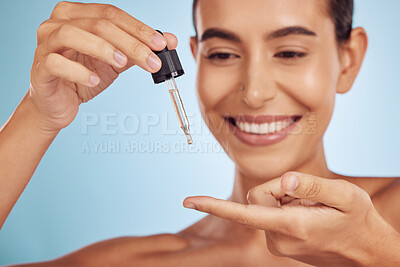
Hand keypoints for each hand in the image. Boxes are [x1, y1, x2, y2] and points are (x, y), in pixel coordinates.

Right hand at [29, 1, 176, 133]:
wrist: (59, 103)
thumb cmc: (84, 76)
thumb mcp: (116, 61)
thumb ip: (138, 49)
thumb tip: (169, 40)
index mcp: (76, 15)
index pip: (111, 14)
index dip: (138, 29)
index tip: (161, 44)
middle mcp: (58, 23)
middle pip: (98, 24)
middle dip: (130, 43)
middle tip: (152, 60)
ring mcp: (45, 44)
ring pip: (73, 34)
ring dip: (103, 49)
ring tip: (122, 63)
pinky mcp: (39, 67)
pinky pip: (56, 63)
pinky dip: (78, 71)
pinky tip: (93, 80)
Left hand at [183, 172, 398, 265]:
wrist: (366, 251)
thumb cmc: (357, 221)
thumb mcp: (346, 196)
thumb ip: (314, 186)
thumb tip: (286, 180)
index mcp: (292, 226)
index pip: (244, 213)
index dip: (214, 206)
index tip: (188, 201)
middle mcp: (278, 238)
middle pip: (257, 197)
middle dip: (279, 189)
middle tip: (308, 196)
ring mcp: (277, 243)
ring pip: (263, 204)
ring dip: (285, 199)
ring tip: (312, 208)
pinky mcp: (278, 242)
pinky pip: (270, 213)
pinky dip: (285, 207)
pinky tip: (307, 214)